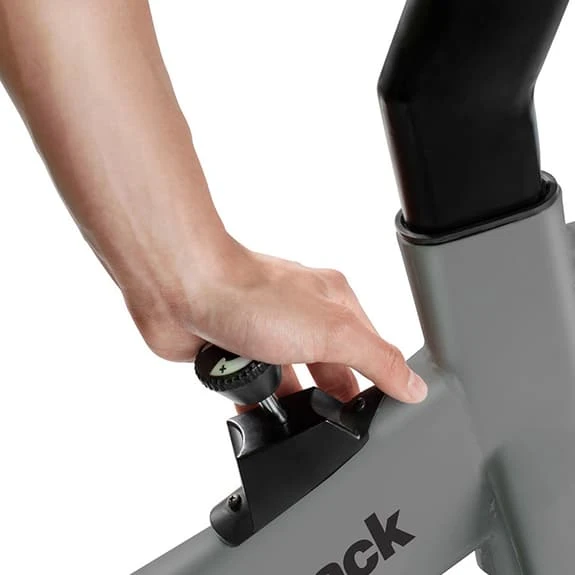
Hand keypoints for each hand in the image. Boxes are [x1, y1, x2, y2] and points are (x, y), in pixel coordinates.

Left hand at [127, 239, 427, 405]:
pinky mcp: (234, 351)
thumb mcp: (332, 331)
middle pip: (328, 371)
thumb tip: (413, 384)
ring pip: (289, 383)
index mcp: (333, 304)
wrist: (182, 288)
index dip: (377, 383)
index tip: (381, 415)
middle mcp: (300, 317)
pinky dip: (255, 405)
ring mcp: (266, 335)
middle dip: (329, 399)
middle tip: (332, 426)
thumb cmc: (251, 294)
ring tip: (289, 420)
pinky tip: (257, 417)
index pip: (370, 350)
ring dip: (288, 403)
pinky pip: (252, 389)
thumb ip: (377, 359)